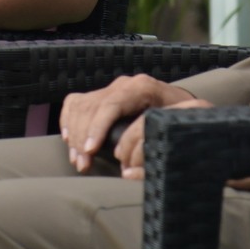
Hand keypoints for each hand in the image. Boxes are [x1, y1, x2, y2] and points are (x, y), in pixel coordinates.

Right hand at [57, 75, 204, 174]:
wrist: (181, 104)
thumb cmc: (181, 116)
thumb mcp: (176, 123)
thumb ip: (159, 134)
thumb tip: (139, 156)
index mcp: (141, 88)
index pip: (111, 104)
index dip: (97, 127)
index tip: (90, 150)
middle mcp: (122, 84)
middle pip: (91, 108)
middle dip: (82, 138)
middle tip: (83, 164)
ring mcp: (110, 88)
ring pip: (80, 107)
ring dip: (74, 135)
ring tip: (78, 160)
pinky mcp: (101, 95)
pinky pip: (75, 103)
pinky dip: (68, 120)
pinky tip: (69, 139)